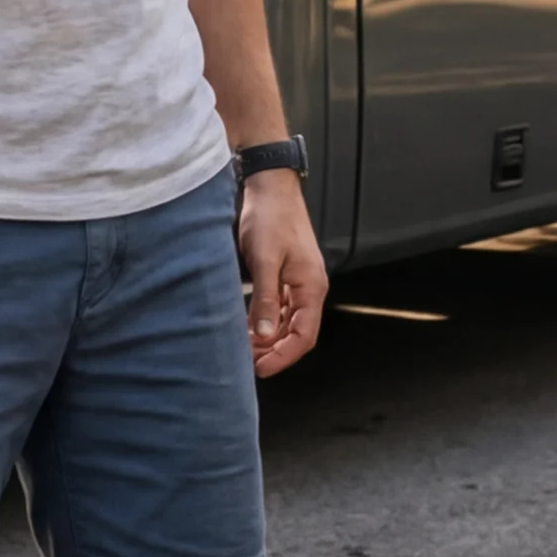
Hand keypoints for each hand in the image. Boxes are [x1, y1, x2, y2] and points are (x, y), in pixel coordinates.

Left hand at [235, 168, 326, 376]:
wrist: (270, 186)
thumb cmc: (270, 217)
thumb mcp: (265, 260)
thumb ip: (265, 299)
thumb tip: (264, 336)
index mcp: (312, 287)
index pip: (304, 336)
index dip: (283, 357)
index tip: (260, 370)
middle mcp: (310, 288)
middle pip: (298, 333)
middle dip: (275, 352)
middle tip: (247, 364)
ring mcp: (299, 282)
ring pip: (288, 322)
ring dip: (269, 338)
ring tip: (244, 349)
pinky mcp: (287, 275)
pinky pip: (281, 308)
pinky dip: (267, 321)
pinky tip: (248, 328)